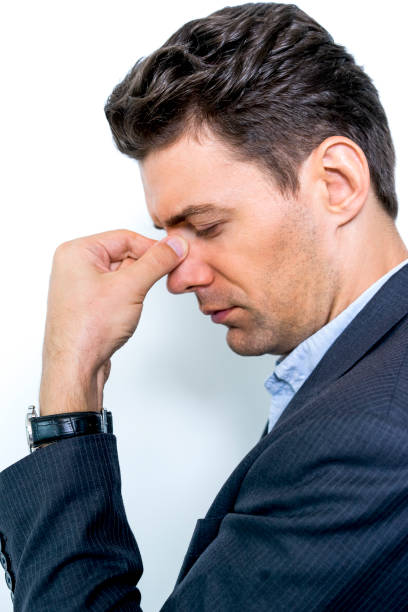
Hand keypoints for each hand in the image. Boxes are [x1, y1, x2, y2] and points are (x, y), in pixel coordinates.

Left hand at [39, 229, 187, 414]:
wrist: (75, 367)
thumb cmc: (88, 329)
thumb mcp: (130, 287)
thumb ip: (156, 262)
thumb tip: (175, 245)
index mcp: (77, 252)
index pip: (125, 237)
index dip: (153, 247)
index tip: (176, 255)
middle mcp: (75, 266)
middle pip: (124, 253)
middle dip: (145, 267)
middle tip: (166, 277)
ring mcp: (81, 286)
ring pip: (122, 273)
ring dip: (137, 285)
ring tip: (135, 303)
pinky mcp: (89, 304)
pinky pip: (116, 290)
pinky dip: (129, 296)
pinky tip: (128, 311)